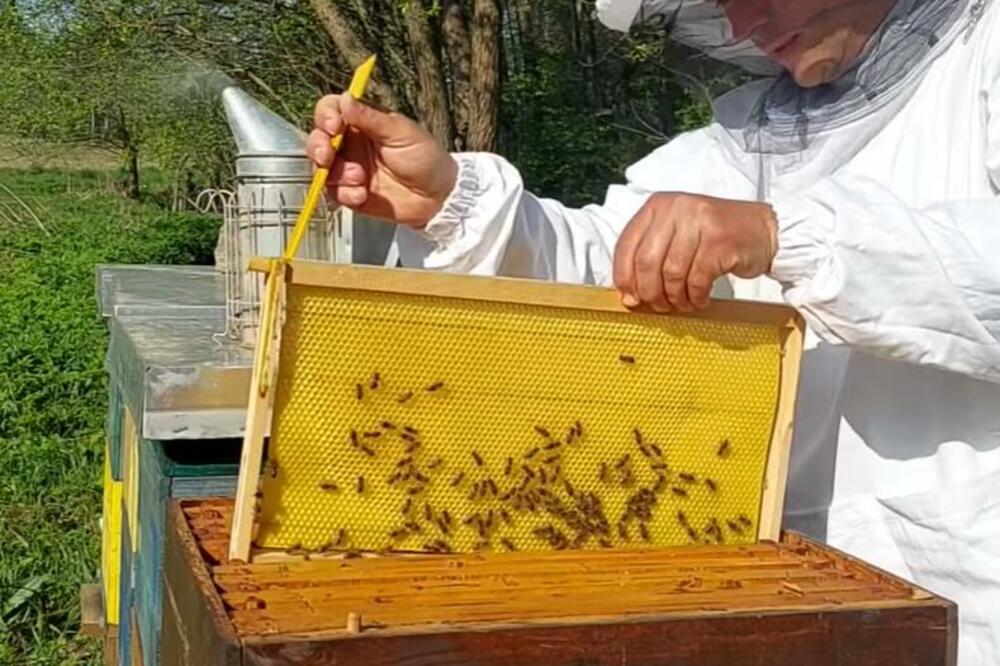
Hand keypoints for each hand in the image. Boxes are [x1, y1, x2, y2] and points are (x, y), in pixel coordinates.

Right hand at [307, 95, 457, 227]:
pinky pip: (334, 193)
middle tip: (328, 156)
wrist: (437, 197)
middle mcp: (351, 145)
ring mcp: (349, 170)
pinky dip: (344, 194)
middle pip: (318, 139)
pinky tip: (361, 195)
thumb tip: (345, 98)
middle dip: (318, 147)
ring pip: (322, 168)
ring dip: (336, 174)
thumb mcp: (400, 132)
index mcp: (362, 123)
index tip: (334, 127)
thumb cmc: (426, 158)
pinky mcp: (351, 193)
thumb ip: (370, 117)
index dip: (326, 116)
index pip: (331, 110)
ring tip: (359, 179)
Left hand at [613, 193, 777, 311]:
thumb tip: (628, 294)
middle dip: (649, 292)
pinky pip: (697, 279)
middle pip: (647, 261)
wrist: (764, 230)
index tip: (629, 298)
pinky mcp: (719, 241)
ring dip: (675, 297)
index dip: (624, 276)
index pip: (627, 244)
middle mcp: (676, 209)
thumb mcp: (677, 233)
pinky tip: (700, 299)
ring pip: (672, 273)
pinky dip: (695, 296)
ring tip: (682, 304)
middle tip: (658, 306)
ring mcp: (699, 222)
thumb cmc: (714, 237)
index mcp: (658, 206)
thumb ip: (652, 254)